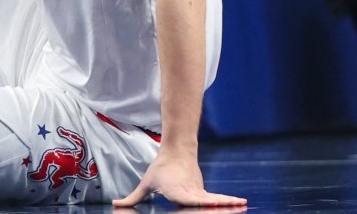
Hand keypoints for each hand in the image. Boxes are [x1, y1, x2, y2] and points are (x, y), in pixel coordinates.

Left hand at [113, 150, 245, 207]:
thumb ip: (132, 197)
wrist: (177, 151)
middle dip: (215, 205)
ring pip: (213, 199)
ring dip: (227, 203)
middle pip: (202, 201)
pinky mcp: (203, 190)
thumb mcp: (145, 183)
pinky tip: (241, 204)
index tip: (205, 202)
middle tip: (228, 207)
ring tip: (241, 205)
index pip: (187, 198)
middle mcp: (189, 190)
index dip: (196, 200)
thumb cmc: (160, 169)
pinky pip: (216, 198)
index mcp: (175, 190)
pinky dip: (228, 201)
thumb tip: (115, 204)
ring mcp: (198, 190)